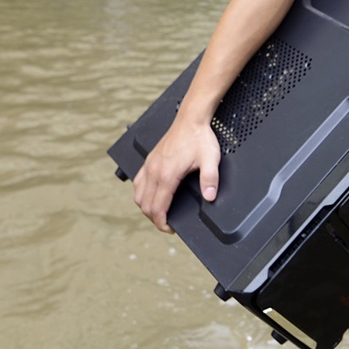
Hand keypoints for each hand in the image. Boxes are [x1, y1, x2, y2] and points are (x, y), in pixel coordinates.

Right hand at [132, 116, 222, 233]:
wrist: (191, 119)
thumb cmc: (199, 138)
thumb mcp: (211, 160)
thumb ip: (210, 180)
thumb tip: (209, 197)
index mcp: (167, 175)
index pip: (157, 208)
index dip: (162, 223)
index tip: (169, 228)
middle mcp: (154, 171)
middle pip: (145, 205)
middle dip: (154, 218)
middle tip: (167, 224)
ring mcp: (149, 165)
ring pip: (138, 194)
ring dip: (146, 207)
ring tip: (159, 212)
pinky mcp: (149, 160)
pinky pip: (138, 181)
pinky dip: (141, 193)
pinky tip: (150, 195)